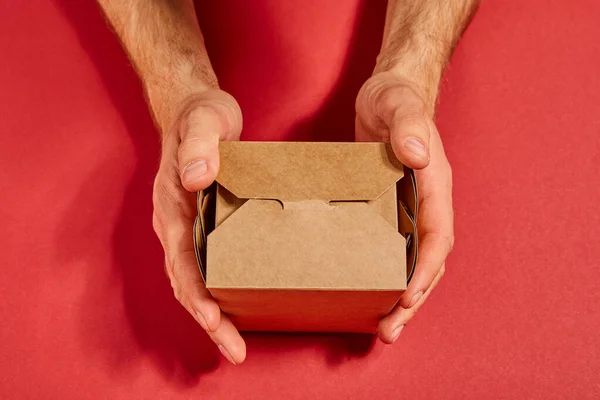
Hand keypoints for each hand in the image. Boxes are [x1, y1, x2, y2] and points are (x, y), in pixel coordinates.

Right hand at [152, 89, 245, 363]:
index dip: (197, 294)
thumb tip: (195, 177)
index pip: (181, 260)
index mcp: (171, 205)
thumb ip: (200, 144)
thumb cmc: (201, 114)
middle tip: (235, 349)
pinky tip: (239, 303)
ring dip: (213, 312)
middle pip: (187, 282)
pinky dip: (219, 290)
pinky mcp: (203, 224)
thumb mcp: (205, 119)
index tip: (215, 320)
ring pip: (195, 280)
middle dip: (208, 319)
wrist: (195, 108)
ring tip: (237, 341)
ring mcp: (186, 226)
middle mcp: (174, 222)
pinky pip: (206, 265)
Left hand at [355, 71, 453, 342]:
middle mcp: (426, 202)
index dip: (425, 268)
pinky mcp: (389, 209)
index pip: (437, 235)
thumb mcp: (398, 104)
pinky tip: (366, 291)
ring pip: (411, 261)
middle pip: (427, 261)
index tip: (408, 295)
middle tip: (390, 329)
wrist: (385, 94)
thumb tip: (418, 156)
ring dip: (400, 296)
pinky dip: (384, 274)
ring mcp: (408, 209)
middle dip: (412, 298)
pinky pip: (391, 248)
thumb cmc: (394, 97)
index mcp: (435, 183)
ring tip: (382, 326)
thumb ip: (408, 125)